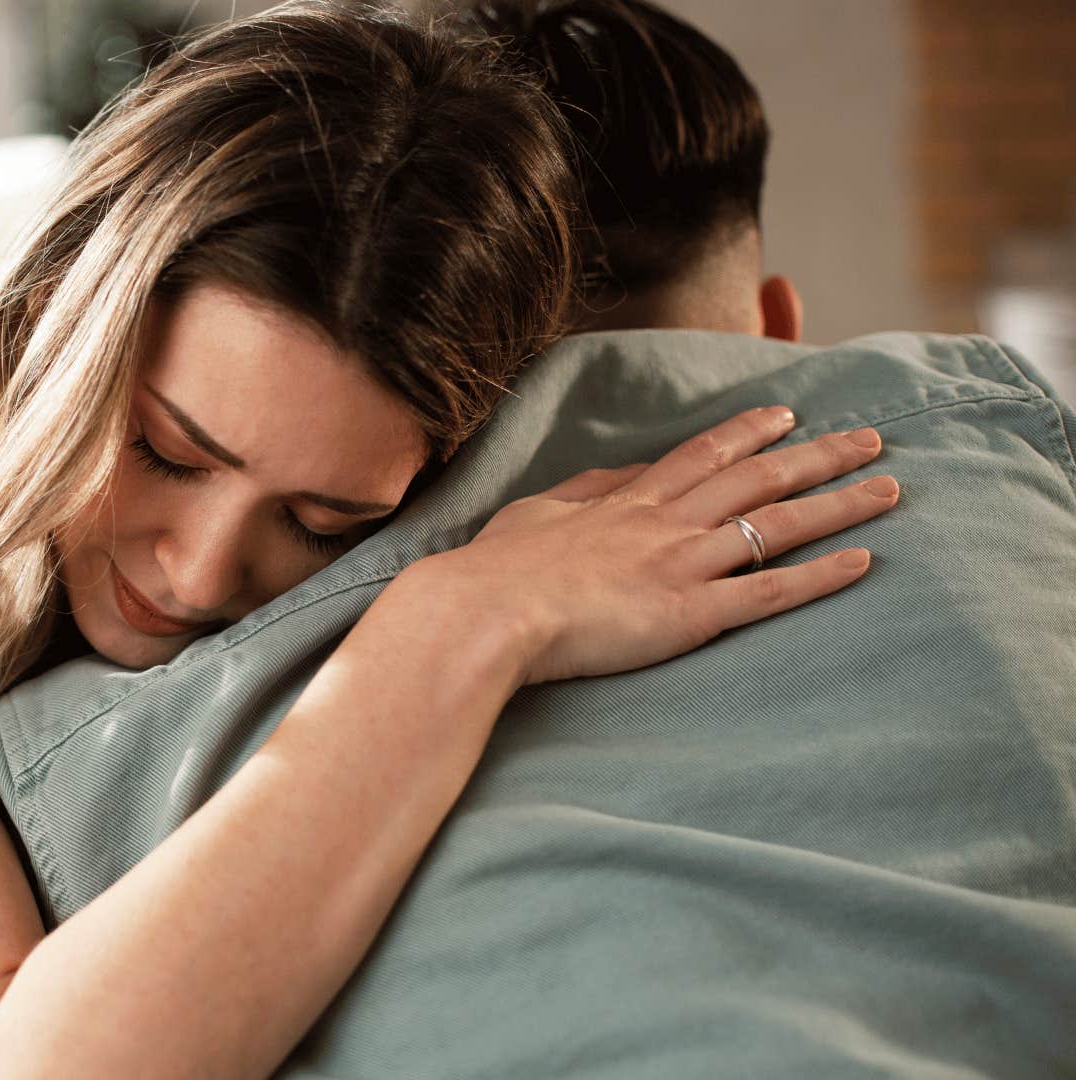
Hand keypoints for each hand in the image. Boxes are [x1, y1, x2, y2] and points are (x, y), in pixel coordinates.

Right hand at [421, 405, 898, 685]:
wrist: (486, 610)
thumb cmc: (496, 569)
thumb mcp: (533, 512)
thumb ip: (583, 491)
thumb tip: (619, 475)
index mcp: (626, 500)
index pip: (702, 456)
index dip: (748, 432)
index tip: (787, 415)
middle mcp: (665, 523)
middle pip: (758, 479)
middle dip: (819, 455)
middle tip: (872, 439)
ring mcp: (681, 565)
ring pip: (777, 525)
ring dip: (838, 504)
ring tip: (889, 490)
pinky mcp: (689, 614)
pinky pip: (769, 592)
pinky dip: (819, 577)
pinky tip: (863, 563)